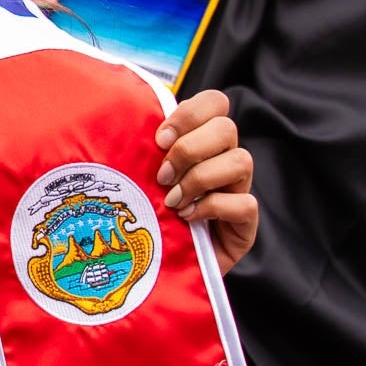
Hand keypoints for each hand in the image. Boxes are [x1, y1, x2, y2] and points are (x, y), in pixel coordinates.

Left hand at [154, 89, 256, 274]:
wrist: (160, 263)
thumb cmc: (147, 211)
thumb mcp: (140, 174)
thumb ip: (141, 148)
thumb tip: (120, 120)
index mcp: (200, 140)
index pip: (214, 103)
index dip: (190, 114)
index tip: (159, 139)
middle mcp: (224, 159)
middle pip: (227, 127)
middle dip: (188, 149)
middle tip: (162, 175)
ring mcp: (238, 190)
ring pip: (241, 160)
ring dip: (199, 178)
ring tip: (172, 200)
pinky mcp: (245, 222)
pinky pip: (245, 203)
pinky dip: (212, 208)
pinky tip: (188, 218)